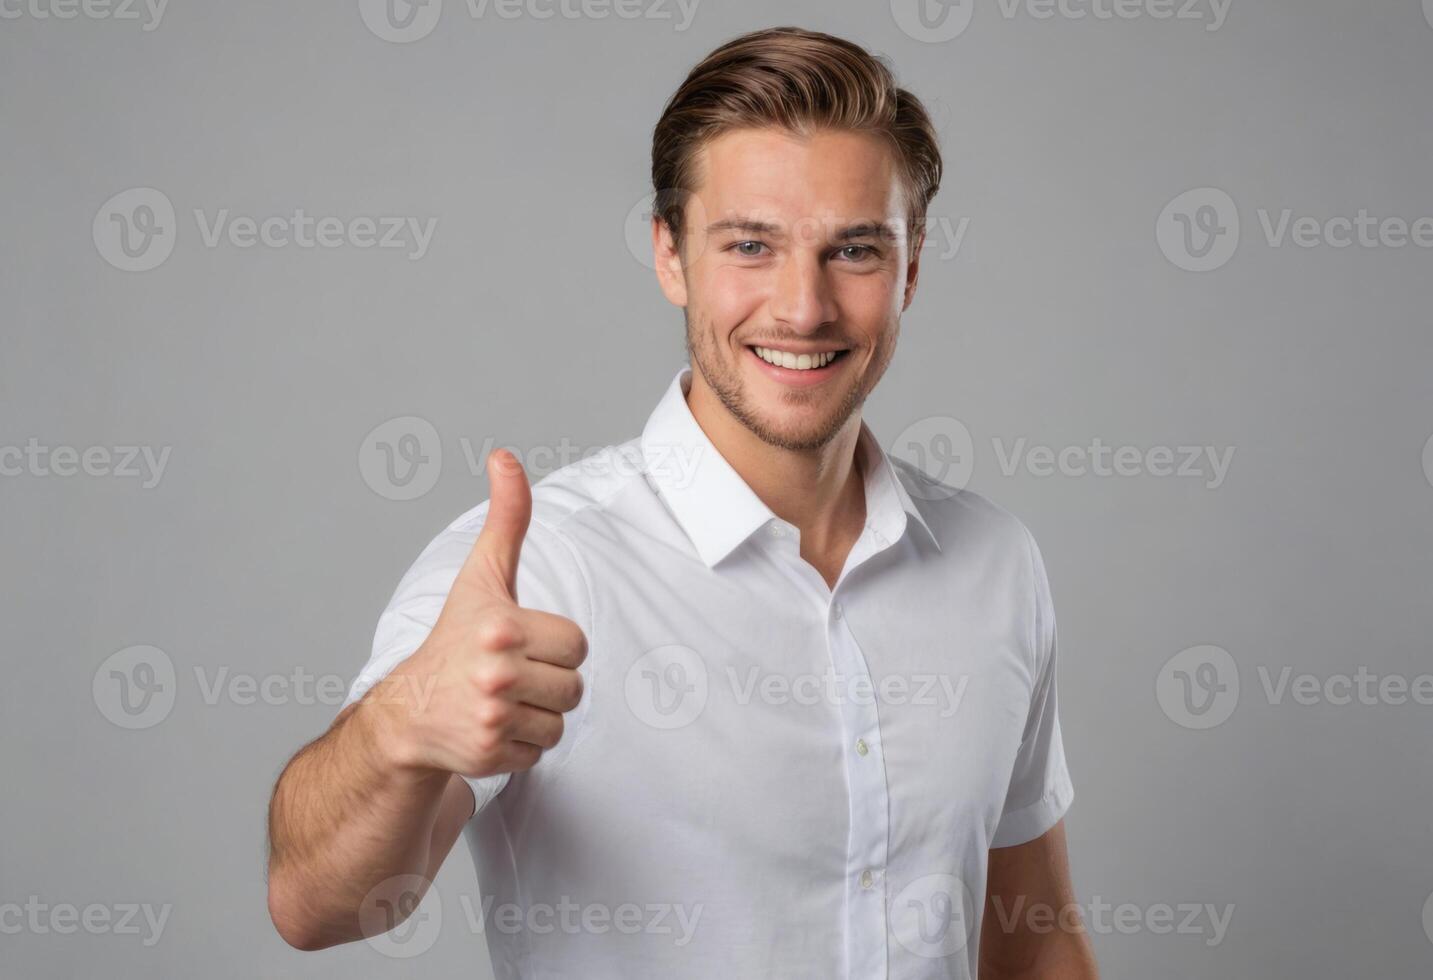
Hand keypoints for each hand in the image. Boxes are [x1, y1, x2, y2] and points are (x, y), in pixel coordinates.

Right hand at [374, 448, 588, 778]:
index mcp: (501, 627)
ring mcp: (491, 718)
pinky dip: (522, 745)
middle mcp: (496, 674)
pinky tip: (491, 728)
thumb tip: (505, 457)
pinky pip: (541, 752)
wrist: (407, 711)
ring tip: (500, 701)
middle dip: (548, 682)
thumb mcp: (482, 577)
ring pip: (561, 722)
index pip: (577, 644)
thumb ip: (506, 519)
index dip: (553, 645)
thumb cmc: (454, 638)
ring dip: (538, 715)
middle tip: (508, 676)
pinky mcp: (489, 755)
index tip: (516, 643)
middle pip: (575, 686)